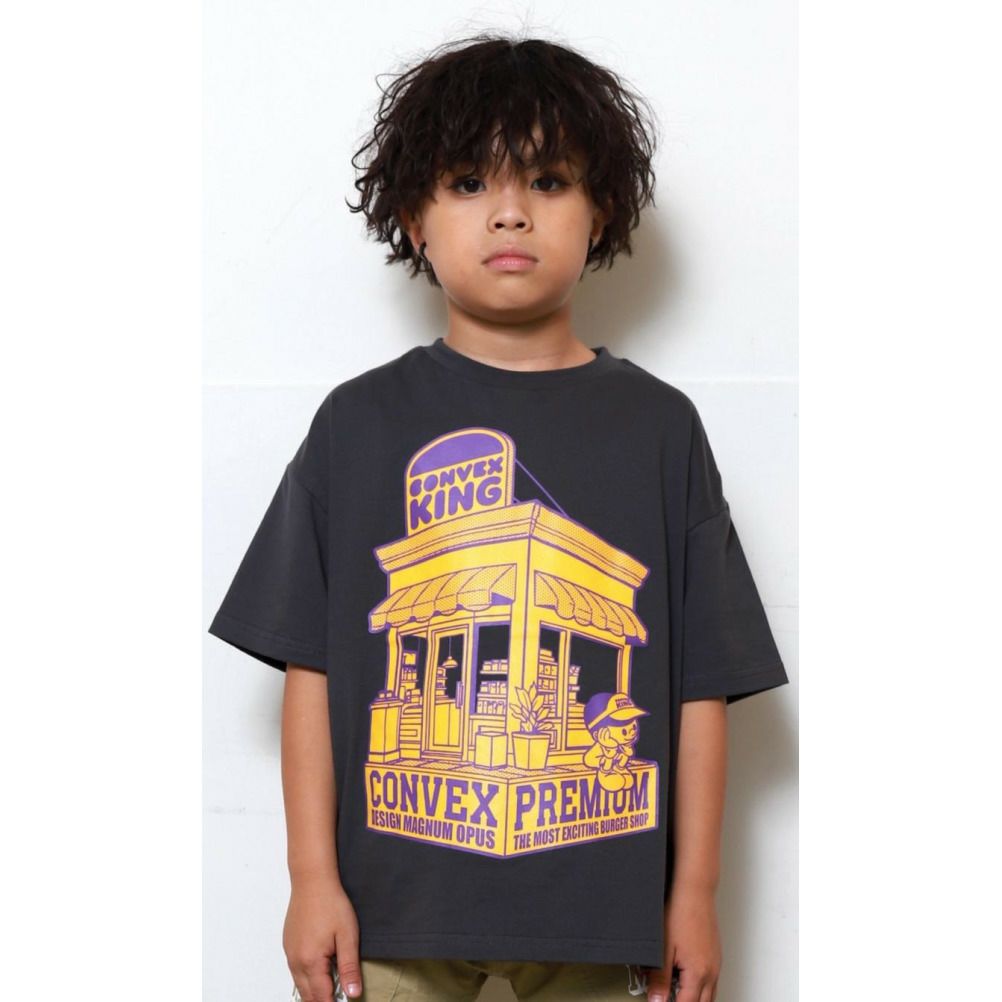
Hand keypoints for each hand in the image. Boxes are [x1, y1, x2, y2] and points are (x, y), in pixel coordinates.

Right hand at [283, 873, 362, 1000]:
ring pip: (299, 985)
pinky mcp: (288, 946)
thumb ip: (349, 967)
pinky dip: (306, 979)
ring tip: (330, 991)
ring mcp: (290, 954)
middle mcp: (296, 962)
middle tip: (336, 998)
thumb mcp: (347, 935)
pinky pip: (295, 971)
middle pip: (308, 996)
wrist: (312, 881)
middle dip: (322, 1001)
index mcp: (311, 962)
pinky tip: (318, 973)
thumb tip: (353, 994)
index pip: (322, 998)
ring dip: (313, 992)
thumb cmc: (331, 903)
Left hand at [645, 884, 720, 1001]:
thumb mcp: (663, 948)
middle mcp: (711, 972)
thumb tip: (657, 1000)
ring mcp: (716, 964)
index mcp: (698, 973)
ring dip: (693, 997)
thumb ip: (660, 978)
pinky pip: (711, 981)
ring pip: (709, 994)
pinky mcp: (715, 955)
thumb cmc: (680, 914)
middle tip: (667, 996)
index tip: (659, 1001)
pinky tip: (684, 976)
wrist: (695, 892)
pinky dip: (699, 987)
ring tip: (674, 988)